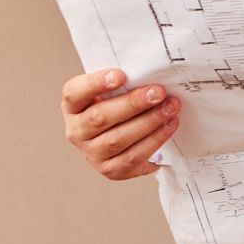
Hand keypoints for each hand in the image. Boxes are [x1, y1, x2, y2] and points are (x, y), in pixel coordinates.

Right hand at [61, 68, 180, 180]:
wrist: (119, 136)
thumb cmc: (116, 107)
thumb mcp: (111, 92)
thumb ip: (122, 82)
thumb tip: (149, 73)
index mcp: (73, 107)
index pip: (74, 93)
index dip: (96, 84)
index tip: (121, 75)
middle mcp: (76, 131)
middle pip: (100, 117)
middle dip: (133, 104)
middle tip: (158, 93)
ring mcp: (91, 153)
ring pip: (118, 139)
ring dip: (149, 123)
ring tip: (170, 109)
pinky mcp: (110, 170)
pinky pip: (133, 157)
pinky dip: (154, 141)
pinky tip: (169, 126)